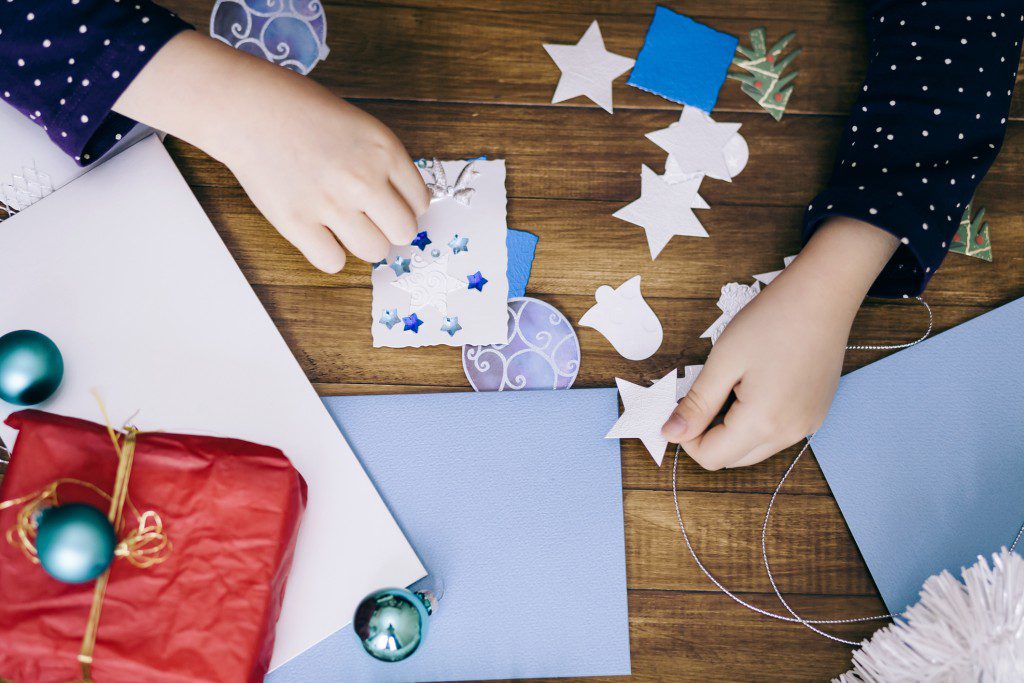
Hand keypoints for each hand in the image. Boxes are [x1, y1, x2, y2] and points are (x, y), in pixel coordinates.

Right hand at [114, 31, 428, 272]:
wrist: (248, 108)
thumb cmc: (302, 112)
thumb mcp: (360, 126)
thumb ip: (384, 163)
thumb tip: (401, 206)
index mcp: (384, 150)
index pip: (420, 202)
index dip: (405, 207)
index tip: (389, 205)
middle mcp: (363, 179)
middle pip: (404, 232)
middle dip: (390, 229)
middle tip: (370, 219)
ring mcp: (330, 203)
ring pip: (374, 251)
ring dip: (362, 243)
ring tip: (344, 225)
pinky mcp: (297, 222)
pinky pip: (332, 262)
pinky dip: (329, 254)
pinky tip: (319, 234)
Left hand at [661, 218, 898, 469]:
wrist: (823, 294)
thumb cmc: (772, 320)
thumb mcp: (723, 361)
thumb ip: (696, 404)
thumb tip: (671, 434)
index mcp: (764, 423)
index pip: (712, 457)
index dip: (688, 438)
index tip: (683, 407)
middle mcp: (791, 433)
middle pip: (734, 458)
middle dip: (710, 434)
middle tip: (705, 392)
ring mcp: (808, 425)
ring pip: (756, 448)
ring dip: (733, 429)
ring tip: (732, 385)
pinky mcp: (816, 413)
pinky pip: (778, 433)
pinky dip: (758, 421)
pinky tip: (755, 386)